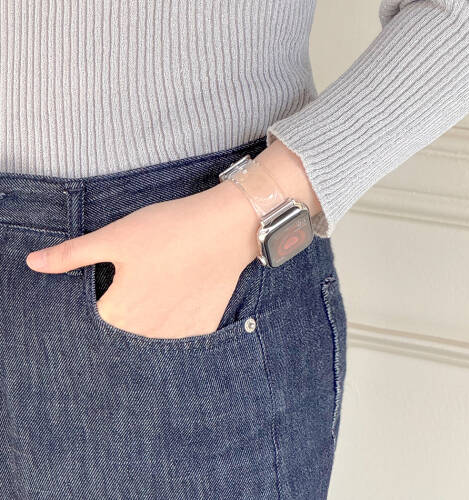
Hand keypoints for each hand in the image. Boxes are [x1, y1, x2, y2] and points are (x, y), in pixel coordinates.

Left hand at [26, 180, 259, 338]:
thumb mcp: (114, 237)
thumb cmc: (168, 229)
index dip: (98, 299)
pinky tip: (184, 293)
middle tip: (143, 278)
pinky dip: (178, 318)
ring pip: (153, 333)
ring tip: (164, 284)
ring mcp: (178, 333)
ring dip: (152, 316)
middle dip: (125, 308)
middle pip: (123, 330)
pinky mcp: (203, 326)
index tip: (110, 283)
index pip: (93, 321)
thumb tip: (34, 263)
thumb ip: (72, 255)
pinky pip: (182, 331)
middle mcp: (147, 331)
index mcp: (120, 312)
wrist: (225, 228)